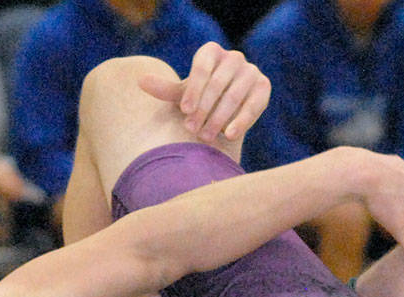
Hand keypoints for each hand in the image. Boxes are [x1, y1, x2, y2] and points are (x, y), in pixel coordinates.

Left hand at [138, 42, 269, 143]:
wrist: (225, 109)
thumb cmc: (198, 99)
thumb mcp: (182, 95)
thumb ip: (164, 89)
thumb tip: (140, 81)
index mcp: (211, 52)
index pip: (201, 69)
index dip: (193, 91)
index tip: (184, 112)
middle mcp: (233, 57)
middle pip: (218, 84)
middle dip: (203, 109)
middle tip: (192, 129)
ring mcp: (251, 71)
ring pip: (234, 96)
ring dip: (219, 118)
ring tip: (206, 137)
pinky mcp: (263, 87)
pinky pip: (253, 105)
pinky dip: (241, 121)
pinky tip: (229, 135)